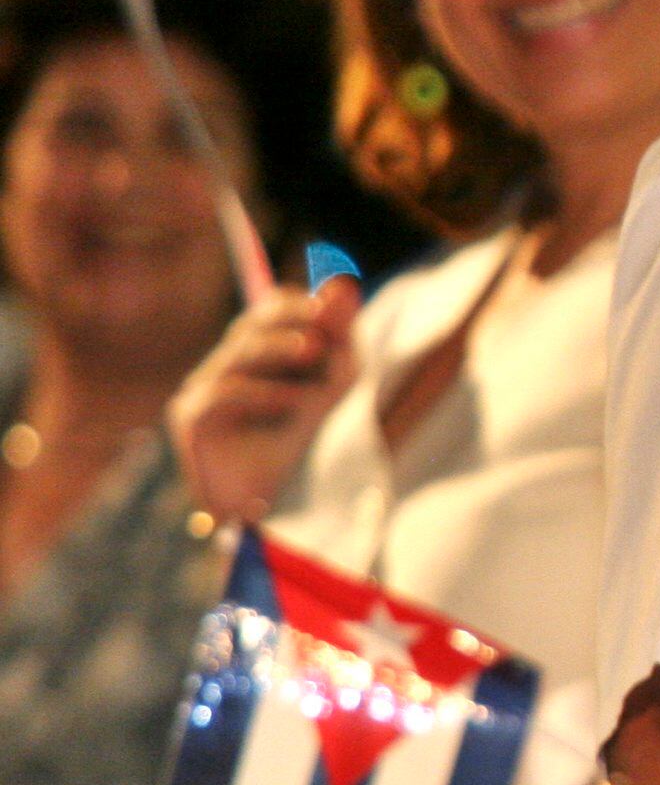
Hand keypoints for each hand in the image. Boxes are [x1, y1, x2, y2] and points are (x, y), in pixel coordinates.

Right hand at [168, 276, 359, 523]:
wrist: (262, 501)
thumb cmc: (293, 441)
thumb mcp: (330, 385)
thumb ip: (338, 337)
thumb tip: (344, 282)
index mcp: (250, 354)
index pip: (268, 309)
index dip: (297, 303)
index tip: (331, 308)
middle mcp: (220, 366)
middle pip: (251, 324)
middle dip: (290, 318)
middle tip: (324, 323)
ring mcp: (198, 390)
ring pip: (239, 351)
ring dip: (282, 349)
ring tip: (317, 356)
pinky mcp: (189, 419)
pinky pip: (223, 392)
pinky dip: (263, 392)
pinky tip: (292, 402)